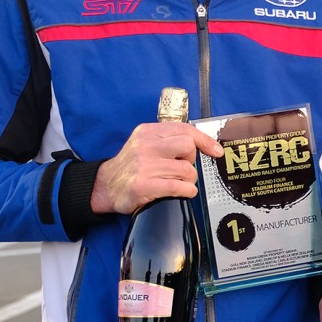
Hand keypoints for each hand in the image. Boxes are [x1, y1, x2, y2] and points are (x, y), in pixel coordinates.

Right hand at [91, 122, 223, 214]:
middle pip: (188, 147)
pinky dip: (187, 191)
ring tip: (176, 182)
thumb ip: (167, 140)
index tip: (216, 151)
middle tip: (181, 168)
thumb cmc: (131, 166)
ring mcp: (145, 165)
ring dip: (188, 180)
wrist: (105, 187)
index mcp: (148, 132)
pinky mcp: (144, 185)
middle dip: (191, 160)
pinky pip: (179, 187)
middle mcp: (146, 145)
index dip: (204, 140)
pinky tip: (181, 192)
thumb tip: (201, 144)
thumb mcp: (145, 144)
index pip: (184, 129)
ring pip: (187, 169)